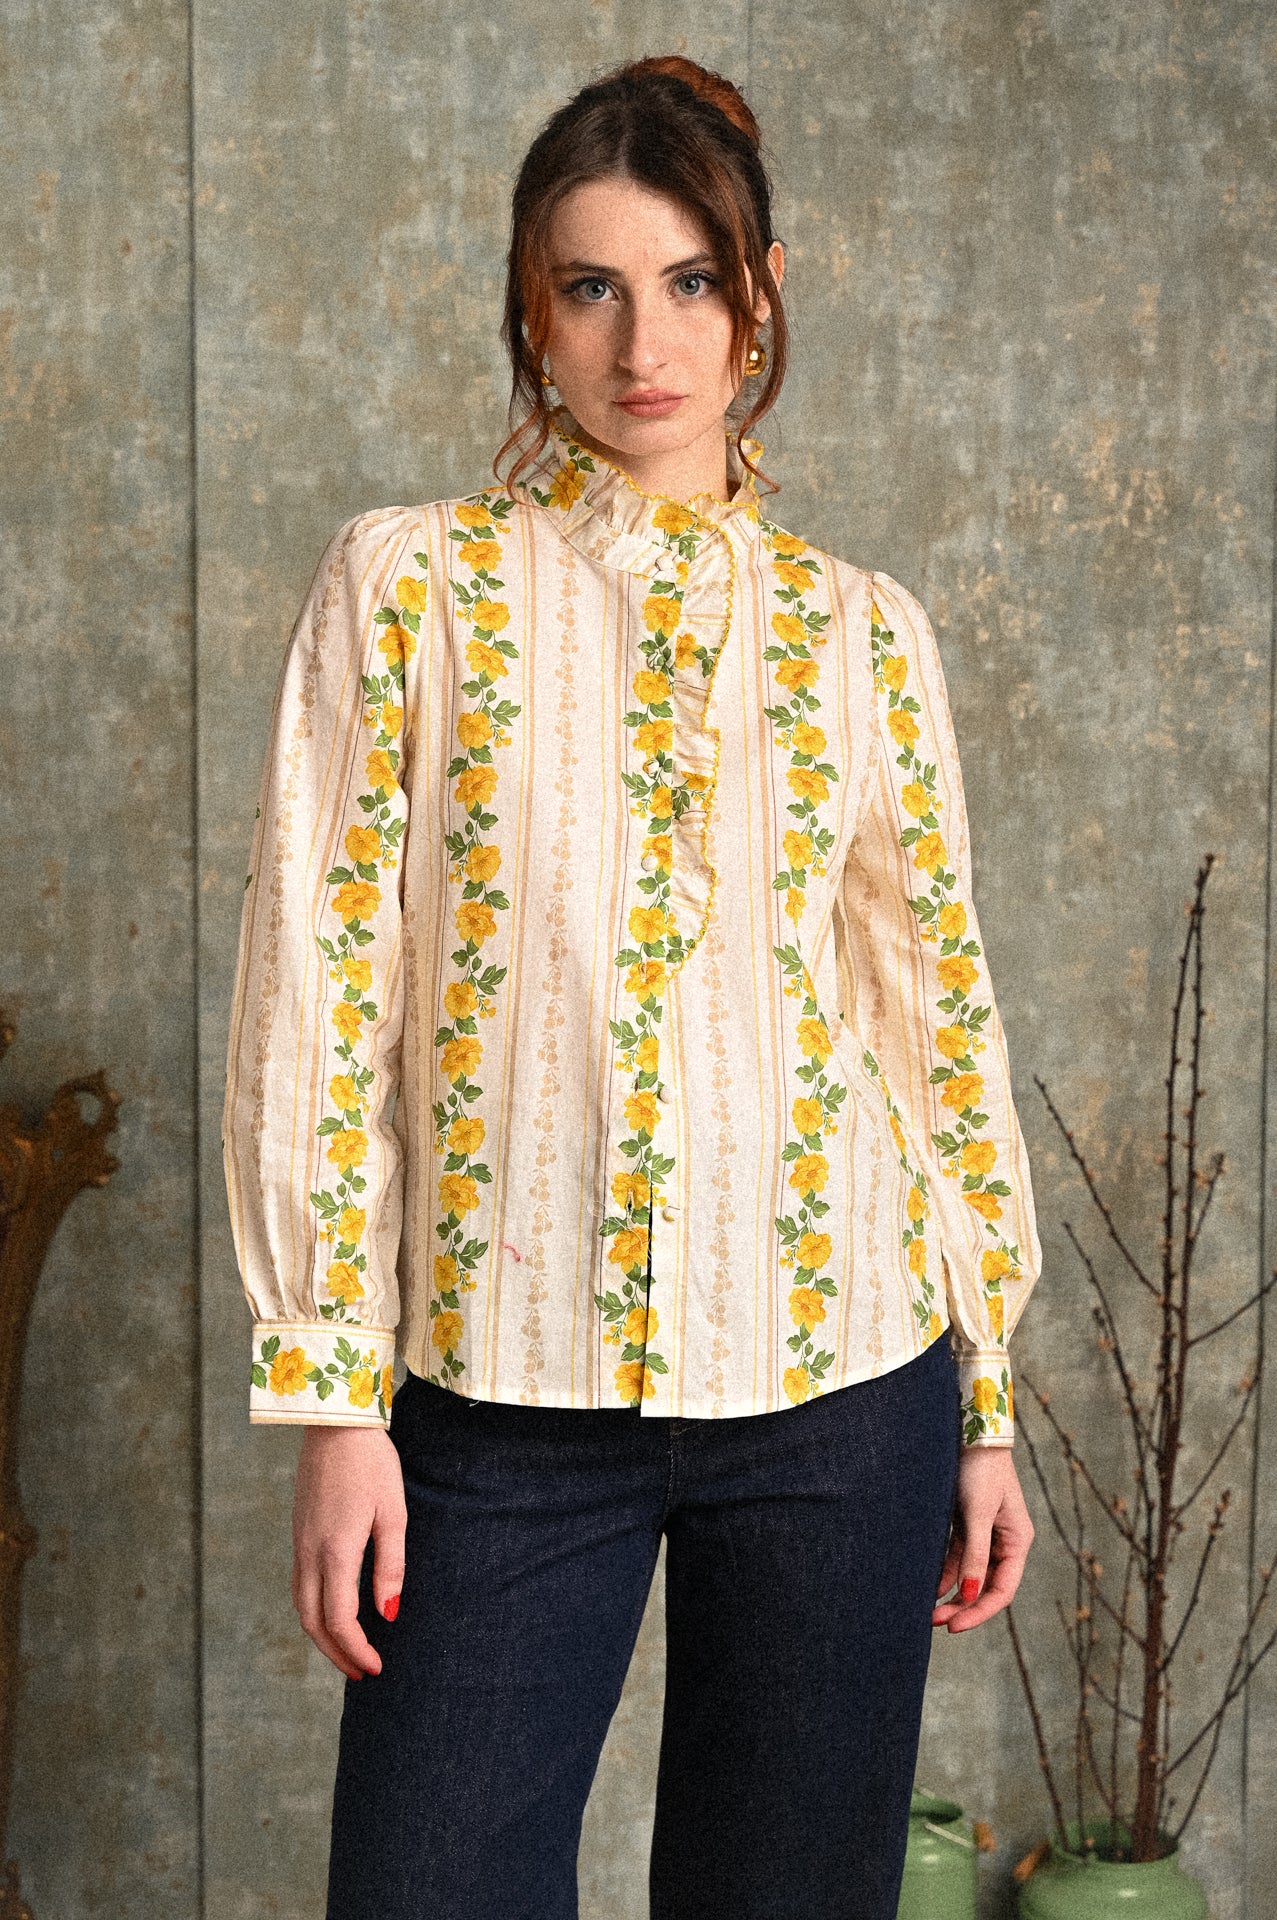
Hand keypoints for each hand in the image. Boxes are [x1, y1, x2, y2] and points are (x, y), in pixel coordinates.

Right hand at [291, 1425, 406, 1679]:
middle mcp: (309, 1553)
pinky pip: (299, 1584)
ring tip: (348, 1650)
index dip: (356, 1650)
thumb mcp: (393, 1513)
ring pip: (301, 1605)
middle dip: (336, 1653)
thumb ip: (390, 1566)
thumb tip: (388, 1613)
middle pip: (313, 1622)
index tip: (376, 1668)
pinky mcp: (298, 1532)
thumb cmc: (372, 1464)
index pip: (339, 1620)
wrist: (335, 1423)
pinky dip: (314, 1610)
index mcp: (335, 1551)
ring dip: (321, 1635)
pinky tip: (333, 1611)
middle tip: (362, 1671)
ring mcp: (299, 1542)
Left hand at [932, 1445, 1033, 1632]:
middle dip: (962, 1607)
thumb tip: (967, 1596)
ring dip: (951, 1593)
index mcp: (1017, 1541)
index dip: (978, 1612)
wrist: (969, 1430)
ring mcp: (984, 1533)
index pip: (1001, 1590)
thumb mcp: (977, 1513)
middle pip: (984, 1586)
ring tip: (927, 1611)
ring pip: (968, 1574)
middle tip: (934, 1622)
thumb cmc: (980, 1468)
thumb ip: (974, 1555)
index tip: (954, 1626)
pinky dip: (944, 1572)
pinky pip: (955, 1556)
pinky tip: (928, 1586)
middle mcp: (1003, 1541)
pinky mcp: (965, 1522)